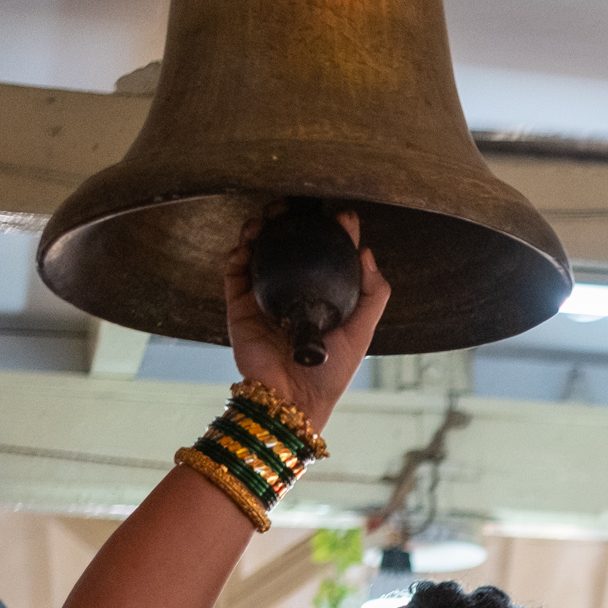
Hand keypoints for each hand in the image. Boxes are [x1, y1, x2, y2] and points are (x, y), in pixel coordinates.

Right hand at [222, 211, 387, 420]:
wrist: (294, 400)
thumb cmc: (332, 372)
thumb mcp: (362, 331)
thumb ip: (373, 294)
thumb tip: (367, 252)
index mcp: (320, 296)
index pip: (325, 254)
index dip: (332, 231)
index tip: (340, 215)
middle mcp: (292, 292)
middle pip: (287, 246)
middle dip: (288, 221)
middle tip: (292, 207)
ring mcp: (264, 298)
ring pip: (257, 253)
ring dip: (259, 230)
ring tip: (267, 218)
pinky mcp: (239, 308)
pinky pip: (234, 274)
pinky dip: (238, 255)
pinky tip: (248, 244)